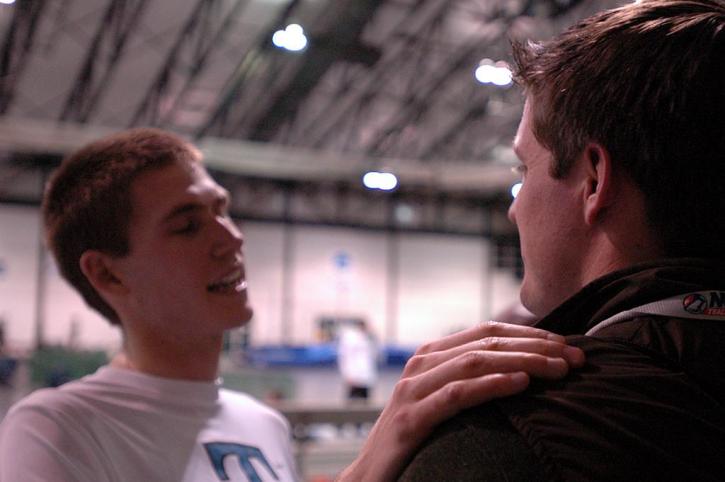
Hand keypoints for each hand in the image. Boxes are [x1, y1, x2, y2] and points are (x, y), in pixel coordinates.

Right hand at [337, 321, 584, 481]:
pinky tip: (520, 384)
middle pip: (487, 343)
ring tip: (559, 369)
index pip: (487, 332)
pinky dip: (491, 386)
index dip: (530, 334)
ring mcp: (414, 390)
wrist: (369, 476)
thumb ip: (468, 379)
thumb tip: (521, 368)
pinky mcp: (411, 419)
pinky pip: (457, 395)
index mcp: (431, 355)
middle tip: (575, 357)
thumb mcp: (440, 400)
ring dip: (523, 362)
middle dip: (536, 346)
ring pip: (476, 362)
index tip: (567, 344)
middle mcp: (422, 364)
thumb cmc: (413, 438)